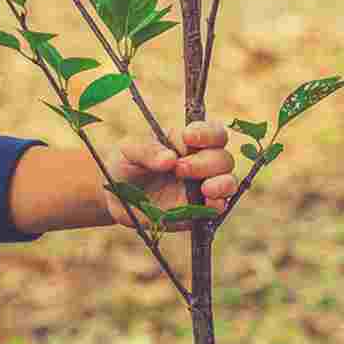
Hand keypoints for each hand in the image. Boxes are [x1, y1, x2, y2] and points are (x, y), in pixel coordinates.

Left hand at [102, 121, 237, 227]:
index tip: (189, 138)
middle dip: (206, 163)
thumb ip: (146, 151)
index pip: (212, 133)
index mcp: (187, 142)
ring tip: (205, 189)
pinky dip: (218, 205)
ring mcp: (202, 188)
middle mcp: (200, 163)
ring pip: (228, 181)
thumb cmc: (124, 165)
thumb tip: (170, 159)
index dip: (207, 134)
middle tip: (179, 170)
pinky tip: (208, 204)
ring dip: (222, 183)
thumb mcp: (127, 151)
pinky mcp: (198, 211)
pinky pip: (218, 208)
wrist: (115, 197)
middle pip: (223, 158)